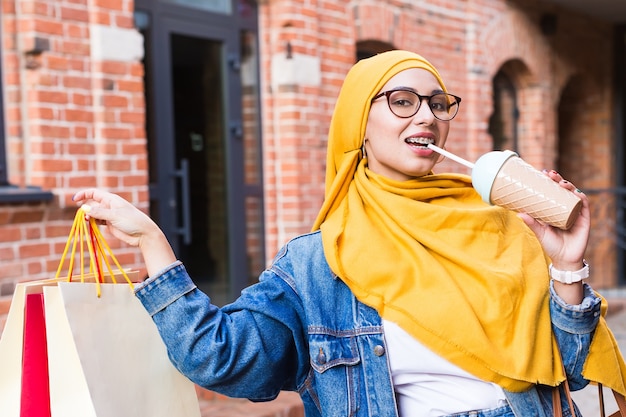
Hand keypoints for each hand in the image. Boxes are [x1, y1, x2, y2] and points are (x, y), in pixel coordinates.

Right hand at [73, 189, 176, 276]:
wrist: (143, 234)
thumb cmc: (132, 221)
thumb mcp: (114, 215)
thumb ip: (99, 212)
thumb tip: (84, 209)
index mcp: (111, 199)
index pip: (94, 193)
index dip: (83, 194)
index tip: (74, 200)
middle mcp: (109, 206)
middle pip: (92, 204)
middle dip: (85, 208)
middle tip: (84, 217)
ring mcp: (109, 215)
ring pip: (94, 213)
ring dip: (88, 216)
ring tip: (87, 221)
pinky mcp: (109, 224)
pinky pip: (97, 221)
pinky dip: (92, 223)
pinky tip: (91, 225)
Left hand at [517, 171, 589, 303]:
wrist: (564, 260)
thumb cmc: (551, 245)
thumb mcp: (540, 232)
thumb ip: (532, 223)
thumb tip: (519, 213)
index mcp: (554, 209)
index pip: (552, 191)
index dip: (549, 182)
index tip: (542, 173)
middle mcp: (565, 208)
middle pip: (563, 190)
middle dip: (558, 179)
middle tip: (550, 174)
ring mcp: (575, 212)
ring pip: (574, 194)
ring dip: (569, 185)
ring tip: (560, 182)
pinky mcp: (584, 219)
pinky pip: (584, 205)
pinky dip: (580, 197)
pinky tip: (575, 193)